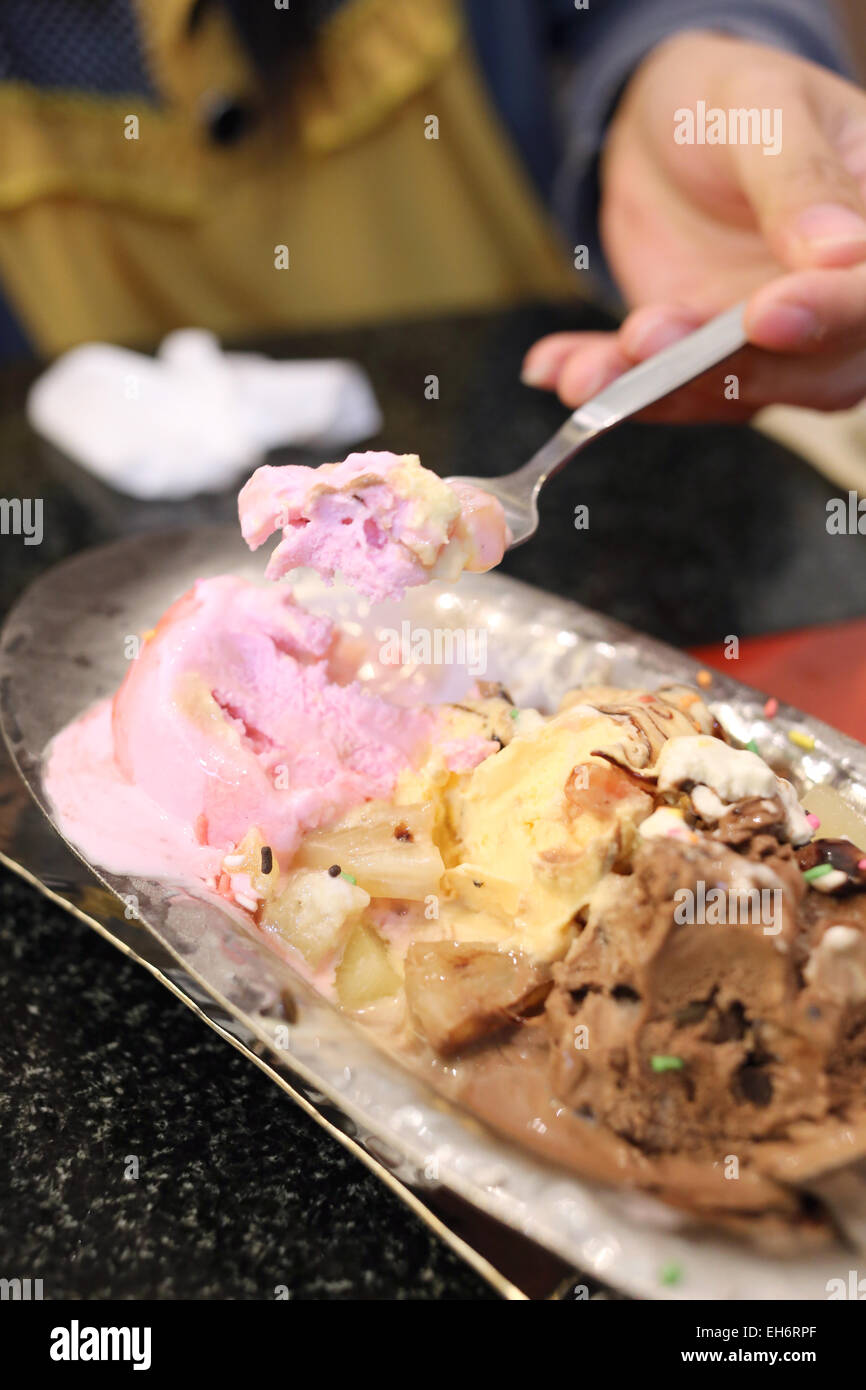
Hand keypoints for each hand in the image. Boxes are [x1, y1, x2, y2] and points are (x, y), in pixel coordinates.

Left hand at [522, 32, 865, 419]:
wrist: (662, 128)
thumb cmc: (727, 100)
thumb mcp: (761, 111)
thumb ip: (799, 180)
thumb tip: (841, 251)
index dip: (831, 314)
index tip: (765, 315)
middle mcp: (838, 302)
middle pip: (818, 371)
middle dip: (728, 368)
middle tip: (650, 337)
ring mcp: (774, 343)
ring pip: (735, 394)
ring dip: (656, 389)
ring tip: (588, 371)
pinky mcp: (706, 364)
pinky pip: (664, 391)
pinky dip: (610, 385)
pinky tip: (559, 370)